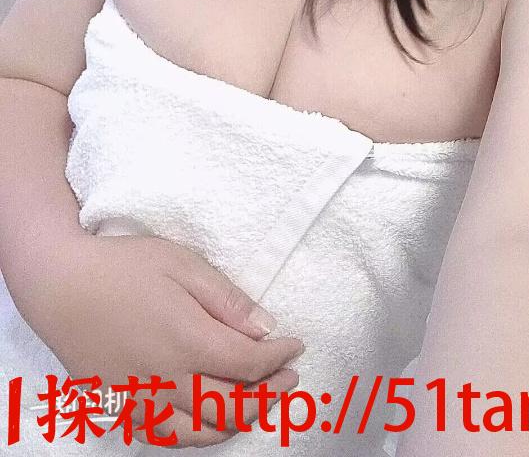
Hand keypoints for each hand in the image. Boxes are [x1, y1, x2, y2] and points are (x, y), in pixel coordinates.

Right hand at [7, 232, 303, 446]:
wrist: (60, 285)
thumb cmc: (124, 267)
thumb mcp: (184, 265)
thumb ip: (227, 301)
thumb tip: (266, 328)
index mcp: (187, 341)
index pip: (249, 365)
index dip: (279, 358)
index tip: (295, 344)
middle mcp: (166, 380)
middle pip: (232, 407)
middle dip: (270, 395)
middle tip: (289, 377)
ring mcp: (142, 399)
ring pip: (202, 432)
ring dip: (239, 420)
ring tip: (260, 399)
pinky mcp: (122, 407)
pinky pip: (166, 436)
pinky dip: (198, 433)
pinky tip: (211, 416)